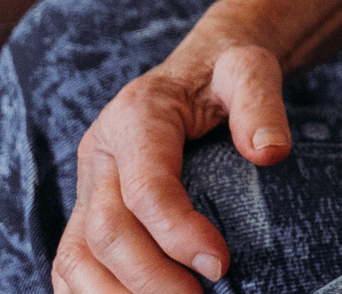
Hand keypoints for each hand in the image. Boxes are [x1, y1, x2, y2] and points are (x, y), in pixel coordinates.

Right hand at [53, 38, 293, 293]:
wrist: (199, 68)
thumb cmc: (225, 73)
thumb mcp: (250, 68)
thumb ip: (260, 102)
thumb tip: (271, 152)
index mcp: (136, 117)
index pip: (145, 189)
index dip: (179, 233)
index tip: (221, 265)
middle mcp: (100, 154)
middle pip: (106, 232)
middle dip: (150, 279)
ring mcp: (86, 184)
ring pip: (76, 256)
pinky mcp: (85, 208)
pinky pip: (70, 262)